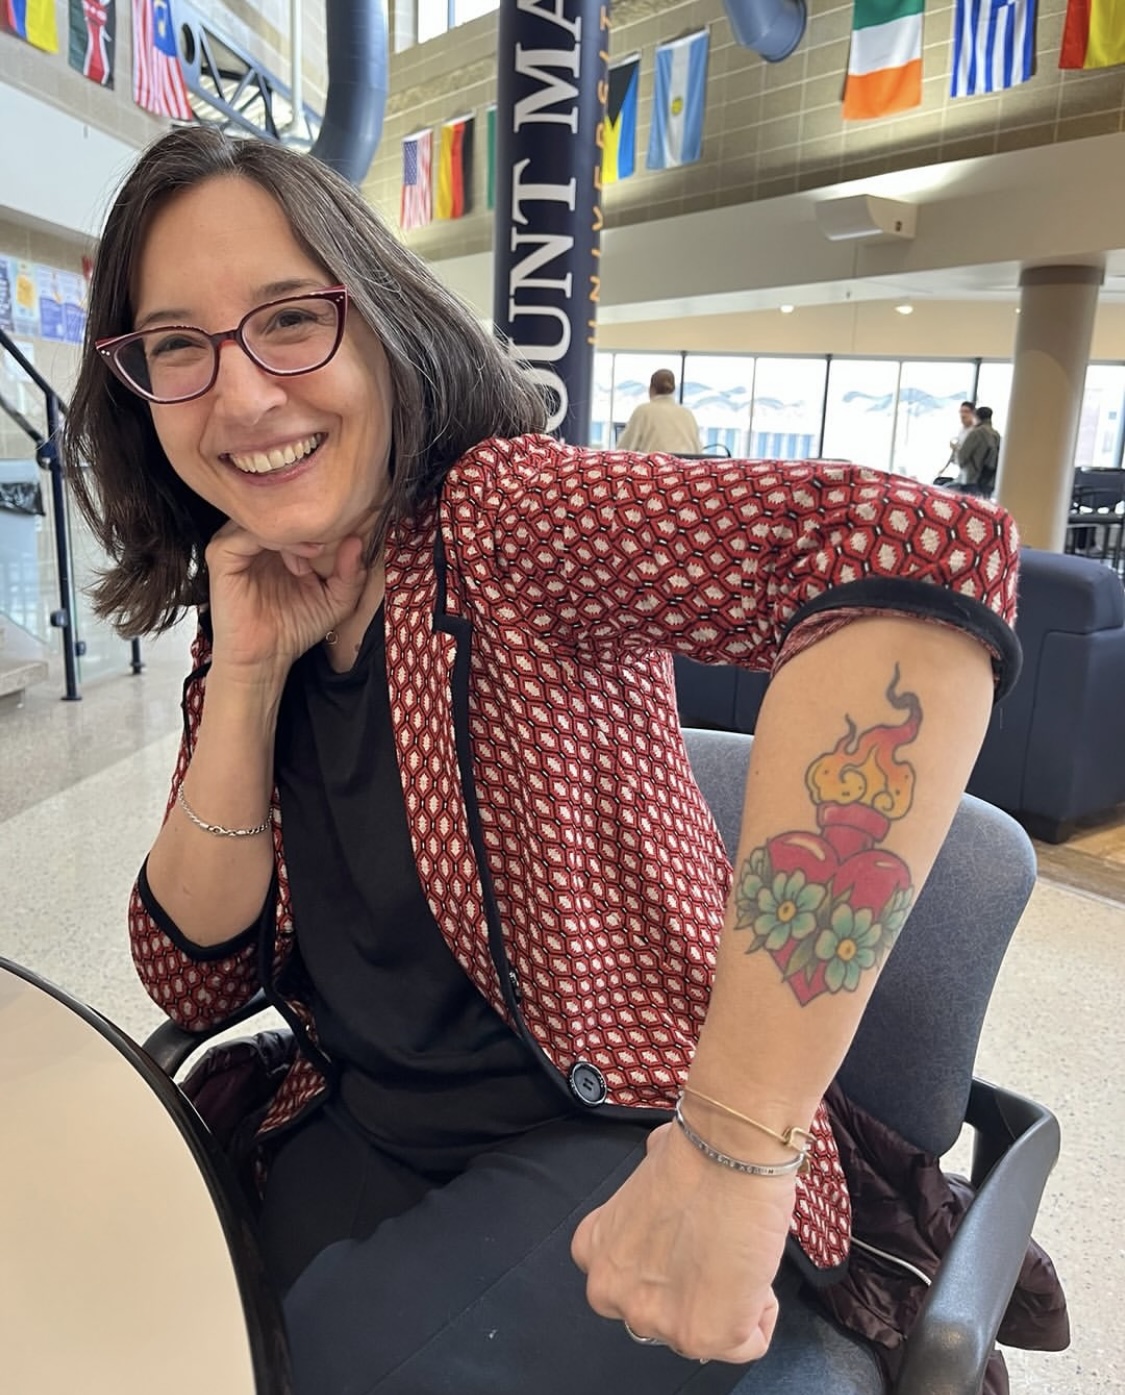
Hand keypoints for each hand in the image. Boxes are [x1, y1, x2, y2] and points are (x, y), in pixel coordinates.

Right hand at [205, 521, 369, 678]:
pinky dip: (276, 541)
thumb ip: (351, 573)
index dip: (327, 520)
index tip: (351, 533)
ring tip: (318, 552)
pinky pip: (246, 533)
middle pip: (282, 509)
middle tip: (336, 537)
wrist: (265, 659)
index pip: (299, 513)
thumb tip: (357, 541)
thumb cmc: (295, 629)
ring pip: (267, 518)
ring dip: (297, 532)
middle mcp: (255, 539)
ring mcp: (235, 544)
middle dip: (313, 522)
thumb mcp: (337, 600)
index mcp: (278, 543)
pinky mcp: (221, 556)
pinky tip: (299, 562)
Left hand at [571, 1121, 793, 1362]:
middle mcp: (612, 1293)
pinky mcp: (702, 1338)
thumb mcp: (646, 1173)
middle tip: (717, 1251)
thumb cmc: (696, 1154)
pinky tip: (755, 1268)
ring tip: (738, 1253)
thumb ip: (643, 1202)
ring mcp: (653, 1320)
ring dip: (728, 1300)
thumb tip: (662, 1181)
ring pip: (705, 1331)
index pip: (632, 1283)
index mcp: (595, 1252)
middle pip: (665, 1313)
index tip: (689, 1244)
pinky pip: (746, 1342)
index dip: (670, 1264)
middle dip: (693, 1290)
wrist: (729, 1154)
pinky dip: (761, 1312)